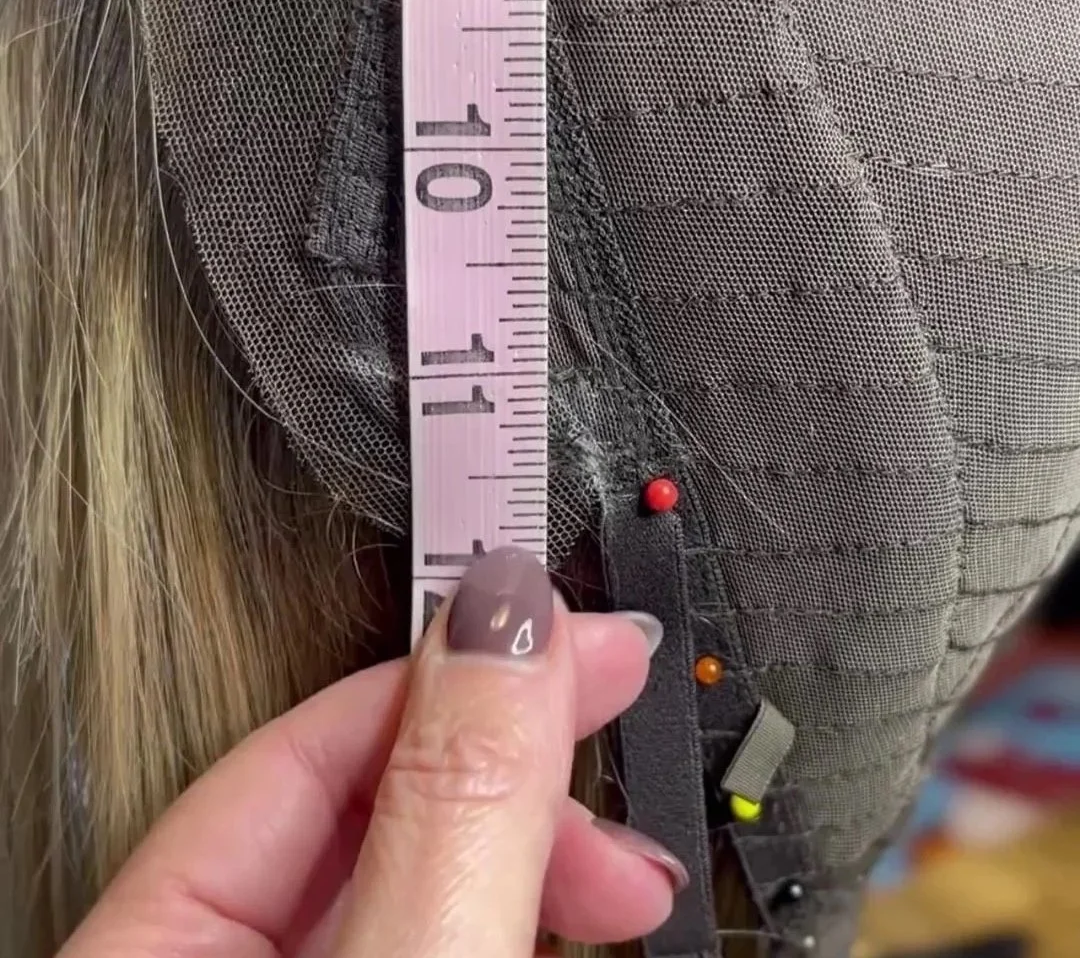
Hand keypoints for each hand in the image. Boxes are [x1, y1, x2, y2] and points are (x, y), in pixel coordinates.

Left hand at [60, 547, 685, 957]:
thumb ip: (451, 812)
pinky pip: (442, 937)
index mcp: (147, 950)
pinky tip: (579, 915)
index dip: (453, 671)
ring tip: (628, 875)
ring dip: (539, 852)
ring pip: (421, 881)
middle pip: (371, 806)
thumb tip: (502, 622)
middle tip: (619, 728)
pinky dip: (523, 917)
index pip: (305, 743)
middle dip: (517, 767)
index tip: (573, 634)